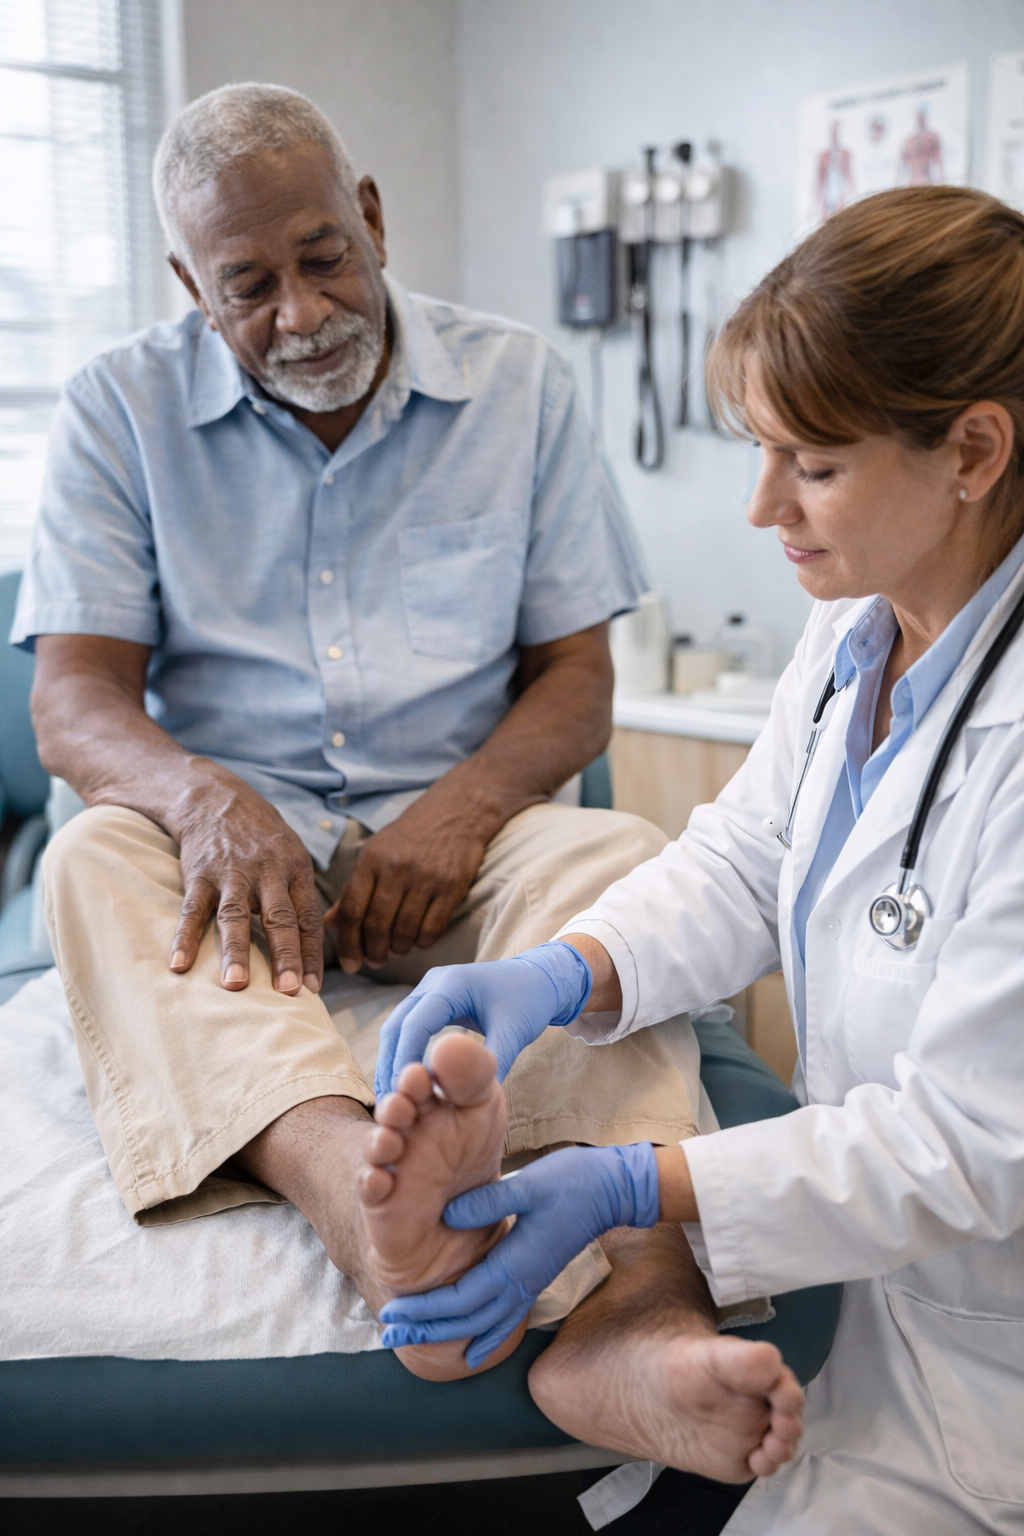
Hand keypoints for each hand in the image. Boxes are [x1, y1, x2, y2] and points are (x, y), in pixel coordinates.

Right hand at [169, 770, 323, 995]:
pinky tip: (180, 964)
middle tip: (288, 990)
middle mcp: (267, 873)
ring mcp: (232, 874)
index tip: (313, 988)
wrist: (216, 797)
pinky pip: (192, 909)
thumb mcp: (291, 855)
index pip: (308, 919)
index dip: (312, 954)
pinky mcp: (200, 874)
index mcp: (295, 871)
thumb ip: (300, 897)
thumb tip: (313, 946)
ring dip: (236, 951)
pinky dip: (185, 937)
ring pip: (236, 916)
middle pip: (279, 918)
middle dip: (285, 955)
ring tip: (236, 984)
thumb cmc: (260, 837)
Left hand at [326, 788, 489, 972]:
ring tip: (395, 951)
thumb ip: (353, 889)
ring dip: (397, 950)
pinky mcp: (452, 887)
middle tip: (374, 962)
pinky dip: (421, 943)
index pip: (353, 910)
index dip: (348, 944)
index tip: (349, 964)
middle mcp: (397, 868)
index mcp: (371, 859)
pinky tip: (416, 941)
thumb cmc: (409, 837)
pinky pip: (433, 928)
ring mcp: (426, 878)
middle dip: (373, 952)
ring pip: (405, 931)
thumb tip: (330, 922)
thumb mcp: (375, 853)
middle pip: (377, 926)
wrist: (456, 812)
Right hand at [373, 942, 591, 1095]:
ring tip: (391, 1097)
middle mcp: (434, 981)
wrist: (540, 979)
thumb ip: (494, 1063)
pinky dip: (403, 1052)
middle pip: (397, 1023)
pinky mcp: (433, 1000)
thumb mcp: (515, 1032)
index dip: (405, 1059)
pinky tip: (405, 1081)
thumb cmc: (530, 1001)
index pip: (415, 1023)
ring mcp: (430, 988)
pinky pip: (409, 1026)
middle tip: (390, 1101)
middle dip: (391, 1062)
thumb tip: (473, 1103)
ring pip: (397, 1025)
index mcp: (453, 983)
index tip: (403, 1093)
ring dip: (392, 1059)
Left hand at [379, 1142, 659, 1368]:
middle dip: (425, 1329)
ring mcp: (531, 1285)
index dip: (425, 1309)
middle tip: (388, 1334)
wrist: (614, 1190)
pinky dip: (485, 1340)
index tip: (393, 1312)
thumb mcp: (528, 1184)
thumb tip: (446, 1216)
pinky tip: (472, 1353)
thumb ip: (488, 1202)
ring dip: (447, 1336)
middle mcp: (521, 1283)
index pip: (461, 1299)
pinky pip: (505, 1320)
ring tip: (414, 1342)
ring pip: (484, 1326)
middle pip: (467, 1321)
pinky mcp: (536, 1279)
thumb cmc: (573, 1181)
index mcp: (514, 1263)